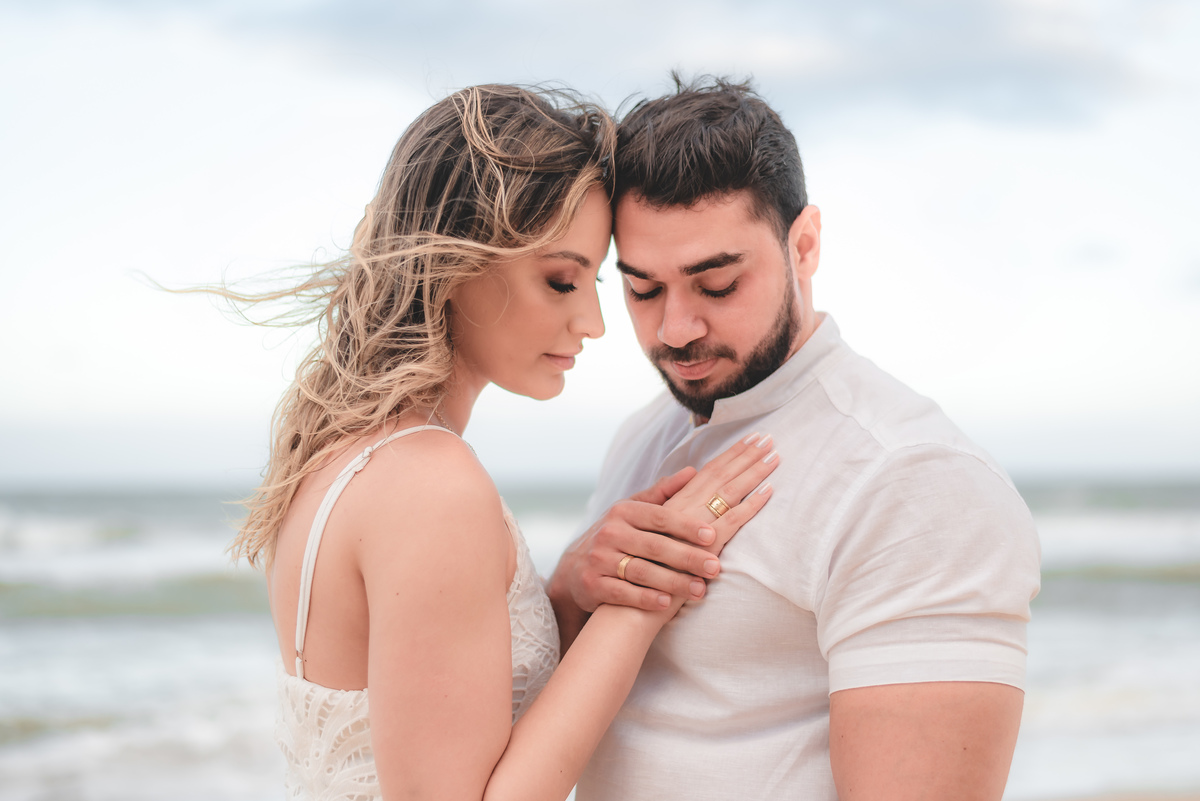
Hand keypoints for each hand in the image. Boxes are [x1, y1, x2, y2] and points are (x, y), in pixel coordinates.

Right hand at [549, 433, 777, 615]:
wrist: (574, 567)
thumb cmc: (616, 536)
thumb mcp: (632, 511)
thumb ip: (662, 493)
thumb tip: (693, 472)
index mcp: (623, 511)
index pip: (659, 516)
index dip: (686, 525)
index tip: (712, 535)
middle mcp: (609, 533)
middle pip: (654, 546)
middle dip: (687, 557)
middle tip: (714, 567)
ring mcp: (599, 559)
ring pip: (641, 571)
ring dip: (673, 582)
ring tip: (700, 590)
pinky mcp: (592, 584)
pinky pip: (622, 592)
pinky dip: (644, 598)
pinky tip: (666, 604)